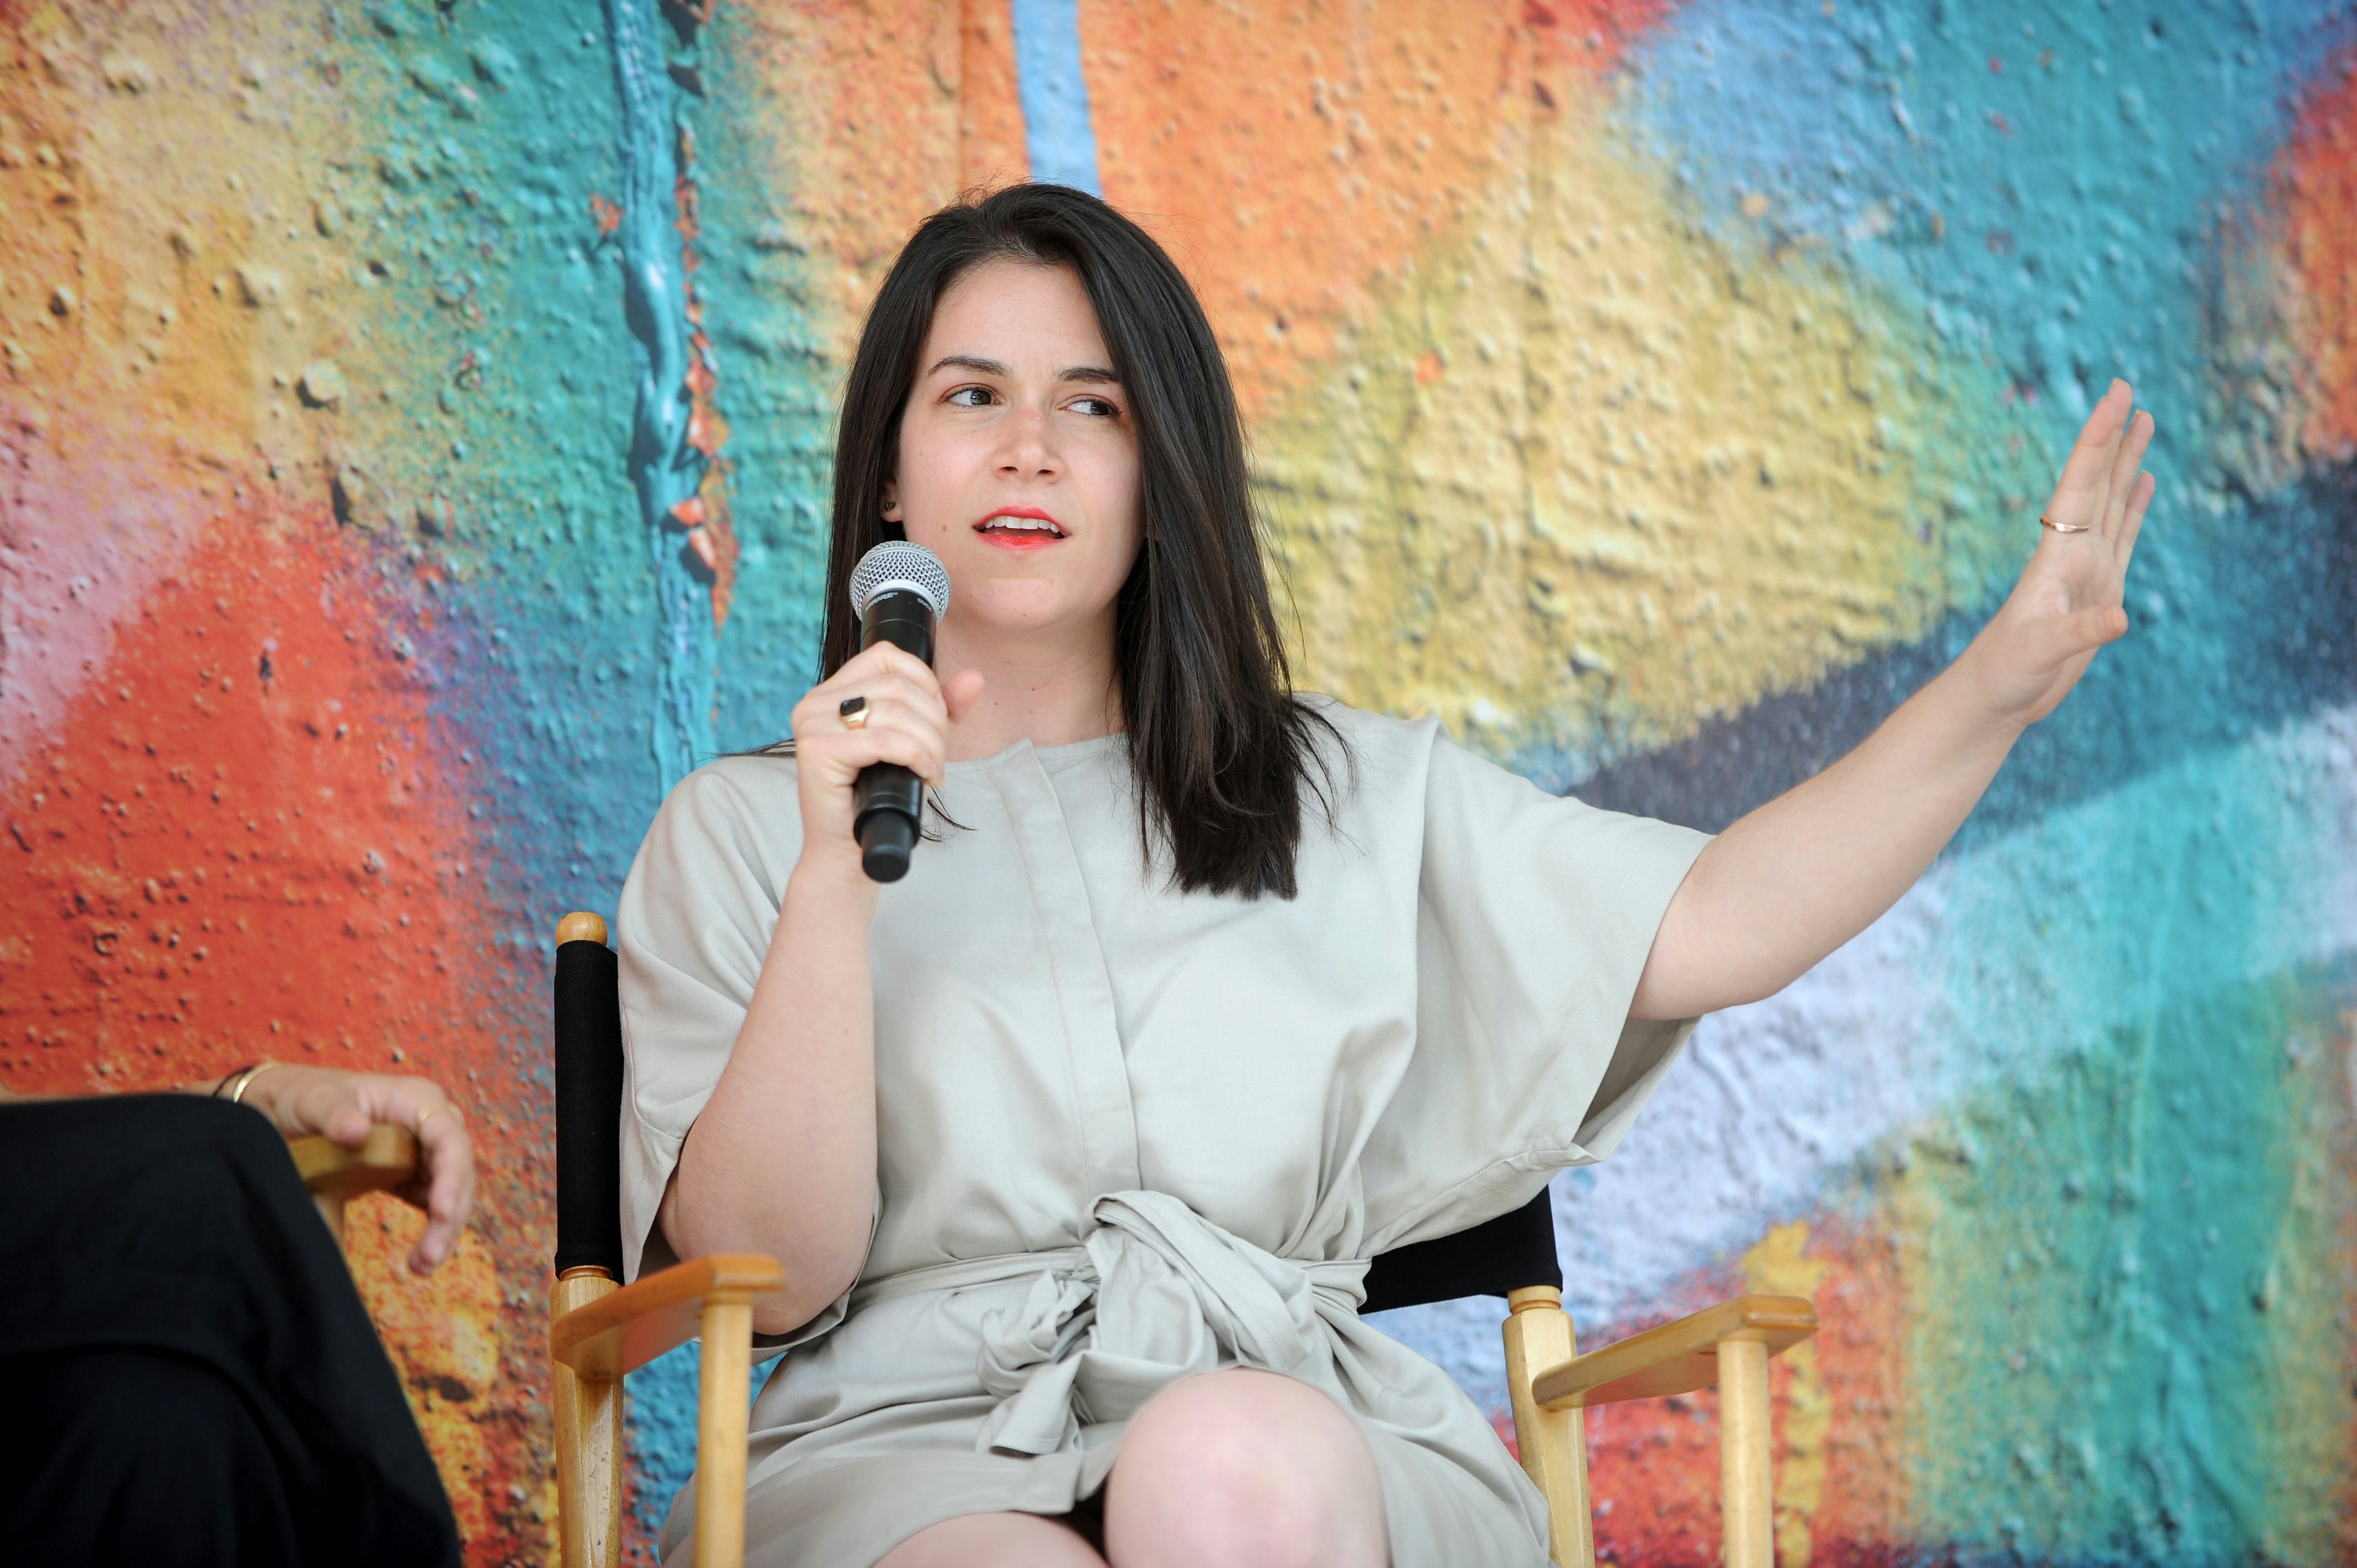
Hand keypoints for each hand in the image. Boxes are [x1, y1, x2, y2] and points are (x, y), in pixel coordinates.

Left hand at [244, 1065, 475, 1273]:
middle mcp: (428, 1123)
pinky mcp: (410, 1172)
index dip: (453, 1175)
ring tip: (421, 1266)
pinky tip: (418, 1258)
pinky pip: (432, 1202)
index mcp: (415, 1099)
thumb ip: (333, 1114)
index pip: (449, 1138)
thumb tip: (358, 1132)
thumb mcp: (313, 1101)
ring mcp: (422, 1148)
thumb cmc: (302, 1096)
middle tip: (429, 1257)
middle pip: (457, 1170)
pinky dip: (431, 1229)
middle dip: (451, 1215)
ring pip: (451, 1190)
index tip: (442, 1212)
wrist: (285, 1111)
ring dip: (444, 1229)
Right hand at [787, 644, 984, 884]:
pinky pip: (884, 740)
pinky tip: (924, 775)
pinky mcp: (817, 750)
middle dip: (934, 721)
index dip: (925, 682)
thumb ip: (942, 708)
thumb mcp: (916, 742)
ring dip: (930, 743)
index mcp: (831, 692)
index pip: (886, 656)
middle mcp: (815, 702)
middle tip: (939, 757)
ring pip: (895, 712)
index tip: (937, 720)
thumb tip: (975, 677)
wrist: (848, 851)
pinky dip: (916, 756)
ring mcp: (812, 724)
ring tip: (933, 770)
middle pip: (897, 687)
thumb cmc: (878, 797)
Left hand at [1961, 378, 2155, 727]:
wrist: (1994, 696)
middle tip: (2126, 388)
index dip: (2097, 440)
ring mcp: (2086, 568)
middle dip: (2111, 436)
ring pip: (2112, 502)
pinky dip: (2134, 507)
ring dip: (2127, 463)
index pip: (2080, 485)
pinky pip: (2123, 537)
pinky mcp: (2099, 589)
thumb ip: (2080, 632)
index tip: (2115, 396)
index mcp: (2057, 555)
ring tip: (2144, 421)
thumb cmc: (2006, 673)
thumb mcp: (2041, 652)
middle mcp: (2072, 552)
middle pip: (2097, 481)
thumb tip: (2119, 618)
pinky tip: (2144, 483)